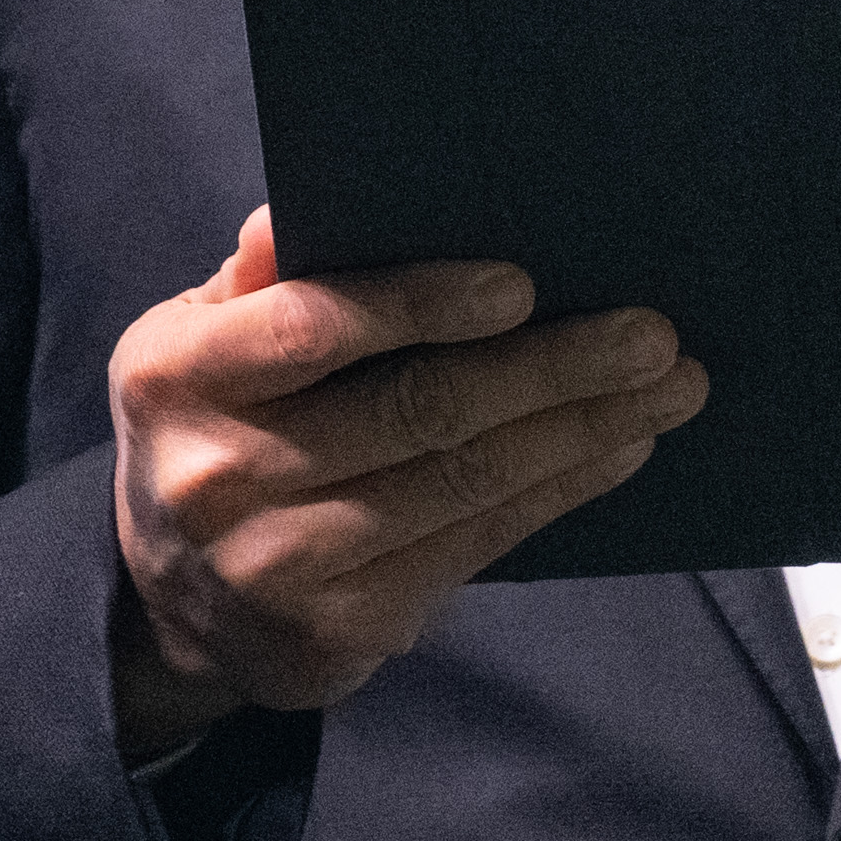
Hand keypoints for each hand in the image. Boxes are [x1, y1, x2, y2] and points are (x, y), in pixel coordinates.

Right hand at [108, 210, 704, 753]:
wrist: (172, 604)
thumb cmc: (216, 426)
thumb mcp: (199, 340)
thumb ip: (263, 281)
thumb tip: (302, 211)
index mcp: (178, 374)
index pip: (312, 327)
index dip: (421, 304)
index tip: (523, 284)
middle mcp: (221, 474)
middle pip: (416, 410)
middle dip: (551, 367)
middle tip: (651, 334)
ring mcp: (281, 563)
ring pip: (463, 482)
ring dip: (582, 431)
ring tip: (667, 388)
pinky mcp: (341, 629)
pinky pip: (475, 545)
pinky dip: (558, 492)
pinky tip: (618, 450)